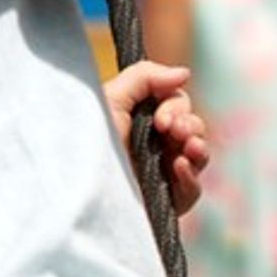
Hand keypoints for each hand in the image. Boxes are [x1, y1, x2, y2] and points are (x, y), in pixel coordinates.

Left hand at [101, 61, 211, 214]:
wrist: (77, 185)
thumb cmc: (88, 139)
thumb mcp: (111, 98)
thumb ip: (145, 77)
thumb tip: (184, 73)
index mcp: (139, 119)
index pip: (178, 104)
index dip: (176, 107)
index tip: (159, 120)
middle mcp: (152, 145)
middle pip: (192, 127)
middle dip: (189, 124)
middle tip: (173, 131)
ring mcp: (160, 175)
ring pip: (198, 156)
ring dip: (198, 146)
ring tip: (189, 146)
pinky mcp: (164, 203)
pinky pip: (192, 190)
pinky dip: (191, 176)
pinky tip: (178, 167)